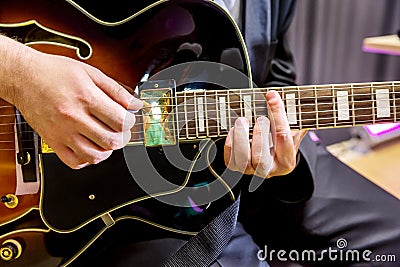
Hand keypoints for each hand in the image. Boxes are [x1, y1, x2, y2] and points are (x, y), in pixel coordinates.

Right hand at [12, 51, 141, 168]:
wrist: (23, 76)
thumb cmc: (55, 72)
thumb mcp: (91, 73)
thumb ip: (116, 90)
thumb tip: (136, 104)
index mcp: (86, 97)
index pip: (121, 121)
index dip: (130, 122)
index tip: (128, 118)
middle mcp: (74, 117)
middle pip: (111, 141)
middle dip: (123, 137)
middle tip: (121, 131)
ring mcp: (62, 132)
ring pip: (95, 156)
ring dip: (107, 150)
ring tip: (107, 139)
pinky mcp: (52, 142)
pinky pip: (74, 162)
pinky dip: (88, 159)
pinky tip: (91, 147)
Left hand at [224, 90, 306, 177]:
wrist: (270, 150)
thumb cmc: (281, 136)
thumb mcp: (293, 128)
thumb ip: (294, 116)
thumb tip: (288, 98)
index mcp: (287, 161)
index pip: (283, 138)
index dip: (277, 115)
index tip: (272, 97)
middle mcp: (269, 170)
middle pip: (261, 160)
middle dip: (259, 136)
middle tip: (260, 118)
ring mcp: (252, 171)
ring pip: (243, 162)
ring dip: (240, 138)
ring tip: (242, 121)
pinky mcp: (237, 167)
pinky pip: (230, 161)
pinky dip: (230, 144)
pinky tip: (234, 130)